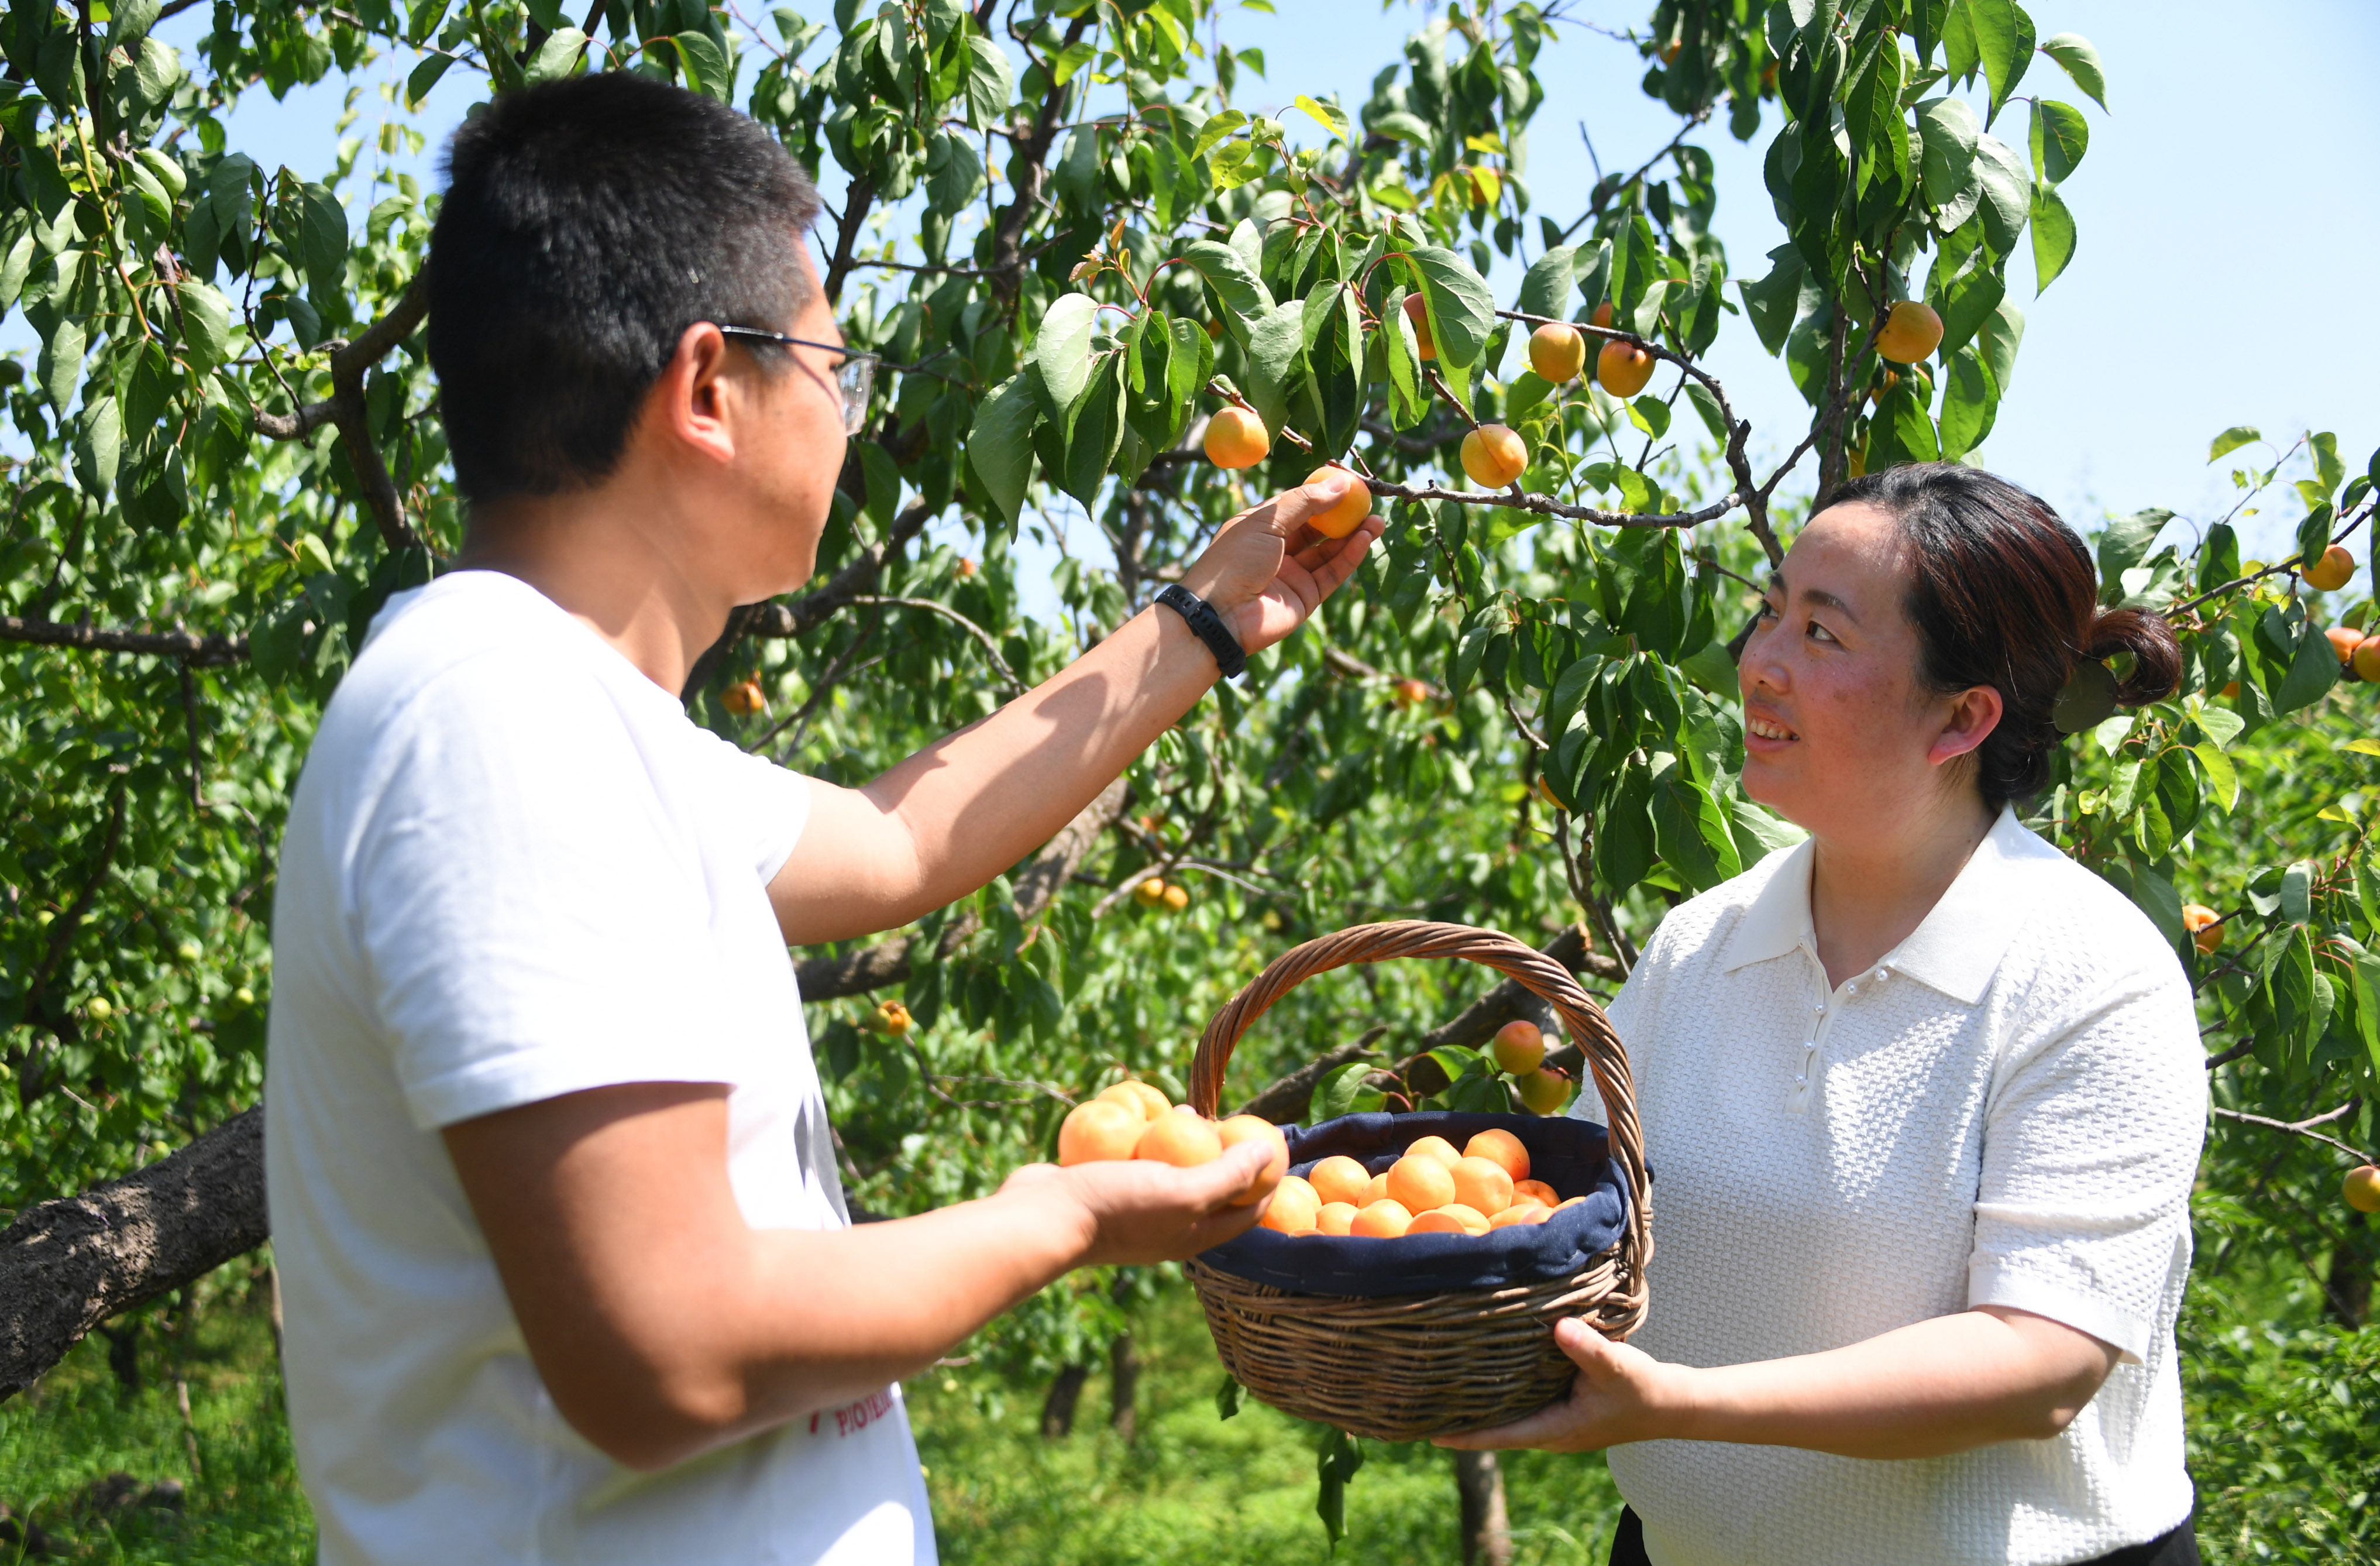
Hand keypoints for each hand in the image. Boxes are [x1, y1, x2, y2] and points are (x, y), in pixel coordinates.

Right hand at [1020, 1137, 1273, 1266]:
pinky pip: (1131, 1160)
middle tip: (1225, 1122)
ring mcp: (1132, 1207)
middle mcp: (1165, 1225)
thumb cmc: (1117, 1207)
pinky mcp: (1104, 1188)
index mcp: (1190, 1235)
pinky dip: (1140, 1138)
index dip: (1263, 1183)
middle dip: (1220, 1155)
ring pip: (1166, 1170)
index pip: (1243, 1213)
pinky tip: (1140, 1113)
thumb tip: (1268, 1154)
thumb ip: (1227, 1176)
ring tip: (1184, 1110)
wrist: (1042, 1217)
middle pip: (1206, 1188)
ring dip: (1177, 1141)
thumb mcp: (1183, 1192)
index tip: (1273, 1147)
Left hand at [1179, 470, 1385, 653]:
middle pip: (1317, 528)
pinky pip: (1332, 573)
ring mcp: (1291, 574)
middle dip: (1344, 515)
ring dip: (1353, 535)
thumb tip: (1340, 483)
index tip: (1349, 483)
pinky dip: (1349, 556)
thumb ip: (1304, 503)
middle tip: (1369, 502)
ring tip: (1377, 521)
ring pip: (1329, 551)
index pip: (1297, 504)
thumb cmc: (1233, 562)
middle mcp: (1276, 549)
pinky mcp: (1305, 597)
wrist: (1219, 616)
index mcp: (1260, 526)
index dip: (1323, 493)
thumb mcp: (1266, 522)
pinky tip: (1365, 539)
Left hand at [1434, 1316, 1693, 1452]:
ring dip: (1481, 1405)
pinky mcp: (1561, 1406)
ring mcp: (1555, 1420)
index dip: (1467, 1436)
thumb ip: (1589, 1349)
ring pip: (1508, 1414)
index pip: (1501, 1436)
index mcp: (1556, 1429)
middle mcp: (1550, 1430)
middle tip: (1422, 1404)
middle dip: (1463, 1419)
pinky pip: (1523, 1402)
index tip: (1431, 1434)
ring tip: (1442, 1388)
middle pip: (1497, 1428)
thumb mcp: (1618, 1367)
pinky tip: (1486, 1374)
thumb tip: (1559, 1329)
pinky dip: (1503, 1391)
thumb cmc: (1642, 1388)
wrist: (1670, 1402)